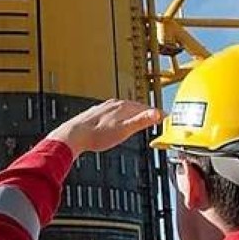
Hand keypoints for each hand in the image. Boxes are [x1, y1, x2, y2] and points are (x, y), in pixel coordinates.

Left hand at [47, 99, 161, 156]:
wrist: (74, 135)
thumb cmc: (97, 135)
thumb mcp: (124, 130)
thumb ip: (141, 121)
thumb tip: (157, 114)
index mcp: (123, 107)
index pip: (145, 108)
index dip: (155, 114)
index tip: (164, 117)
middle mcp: (113, 104)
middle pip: (134, 107)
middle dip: (145, 112)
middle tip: (154, 118)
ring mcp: (104, 108)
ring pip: (123, 109)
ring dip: (132, 114)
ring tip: (137, 120)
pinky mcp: (95, 114)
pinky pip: (113, 113)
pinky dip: (120, 117)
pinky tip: (116, 123)